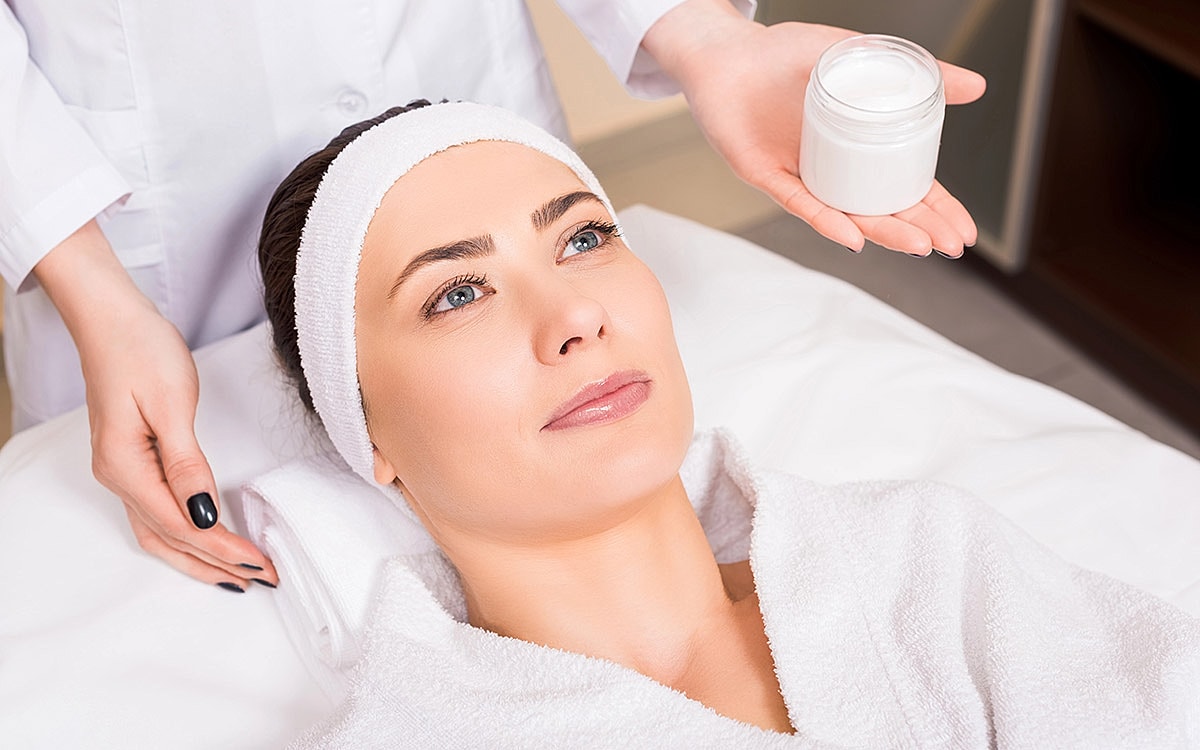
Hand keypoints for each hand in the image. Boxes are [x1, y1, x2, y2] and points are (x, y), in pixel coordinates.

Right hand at [33, 221, 276, 590]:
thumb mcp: (171, 404)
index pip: (184, 525)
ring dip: (199, 557)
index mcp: (127, 468)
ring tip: (237, 575)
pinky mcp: (133, 459)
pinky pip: (157, 511)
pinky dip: (184, 534)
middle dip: (216, 563)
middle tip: (263, 578)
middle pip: (171, 538)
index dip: (224, 548)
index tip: (262, 564)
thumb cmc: (141, 350)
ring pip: (160, 531)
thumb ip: (187, 465)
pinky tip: (205, 541)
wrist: (112, 318)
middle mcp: (119, 477)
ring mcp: (123, 470)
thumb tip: (203, 515)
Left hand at [643, 1, 986, 256]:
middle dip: (921, 231)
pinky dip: (825, 220)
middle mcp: (832, 169)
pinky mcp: (767, 175)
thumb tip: (977, 87)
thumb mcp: (860, 57)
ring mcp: (802, 175)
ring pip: (847, 214)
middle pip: (884, 209)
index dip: (938, 210)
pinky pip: (800, 203)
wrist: (728, 51)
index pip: (907, 188)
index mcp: (857, 148)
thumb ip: (916, 74)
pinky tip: (852, 236)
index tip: (966, 232)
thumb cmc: (785, 54)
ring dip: (882, 232)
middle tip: (952, 246)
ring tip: (917, 246)